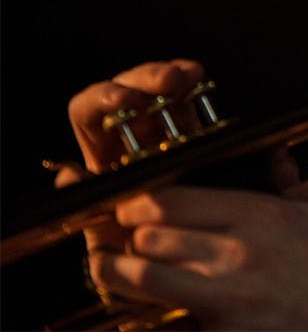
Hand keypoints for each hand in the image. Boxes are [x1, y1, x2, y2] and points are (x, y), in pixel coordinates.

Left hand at [59, 60, 208, 260]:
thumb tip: (69, 176)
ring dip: (175, 77)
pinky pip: (194, 108)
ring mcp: (165, 132)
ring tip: (191, 76)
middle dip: (148, 78)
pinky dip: (198, 93)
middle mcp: (129, 136)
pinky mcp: (196, 137)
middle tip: (171, 81)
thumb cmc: (134, 251)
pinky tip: (203, 84)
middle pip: (129, 88)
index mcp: (101, 153)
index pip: (90, 110)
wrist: (175, 268)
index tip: (123, 101)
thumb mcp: (108, 232)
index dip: (105, 99)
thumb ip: (91, 204)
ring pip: (163, 92)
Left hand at [88, 175, 307, 329]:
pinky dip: (148, 316)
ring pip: (142, 281)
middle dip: (125, 234)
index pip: (170, 199)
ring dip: (120, 274)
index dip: (140, 200)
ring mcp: (225, 304)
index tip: (134, 202)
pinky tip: (144, 313)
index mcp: (264, 216)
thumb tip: (286, 172)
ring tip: (109, 268)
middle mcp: (236, 256)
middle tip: (116, 232)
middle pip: (145, 237)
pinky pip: (166, 324)